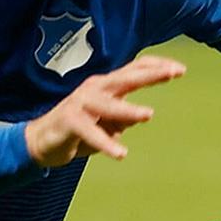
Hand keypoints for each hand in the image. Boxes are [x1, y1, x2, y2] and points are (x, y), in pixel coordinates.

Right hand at [24, 54, 184, 167]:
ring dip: (129, 110)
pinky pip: (91, 133)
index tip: (180, 70)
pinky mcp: (70, 122)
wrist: (41, 140)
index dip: (156, 67)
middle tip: (174, 73)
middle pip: (126, 78)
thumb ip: (122, 117)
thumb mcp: (106, 122)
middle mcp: (95, 89)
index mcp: (106, 86)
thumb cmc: (77, 129)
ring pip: (109, 105)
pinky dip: (106, 143)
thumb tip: (137, 117)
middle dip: (151, 75)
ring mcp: (81, 103)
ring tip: (148, 115)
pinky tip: (120, 153)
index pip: (134, 70)